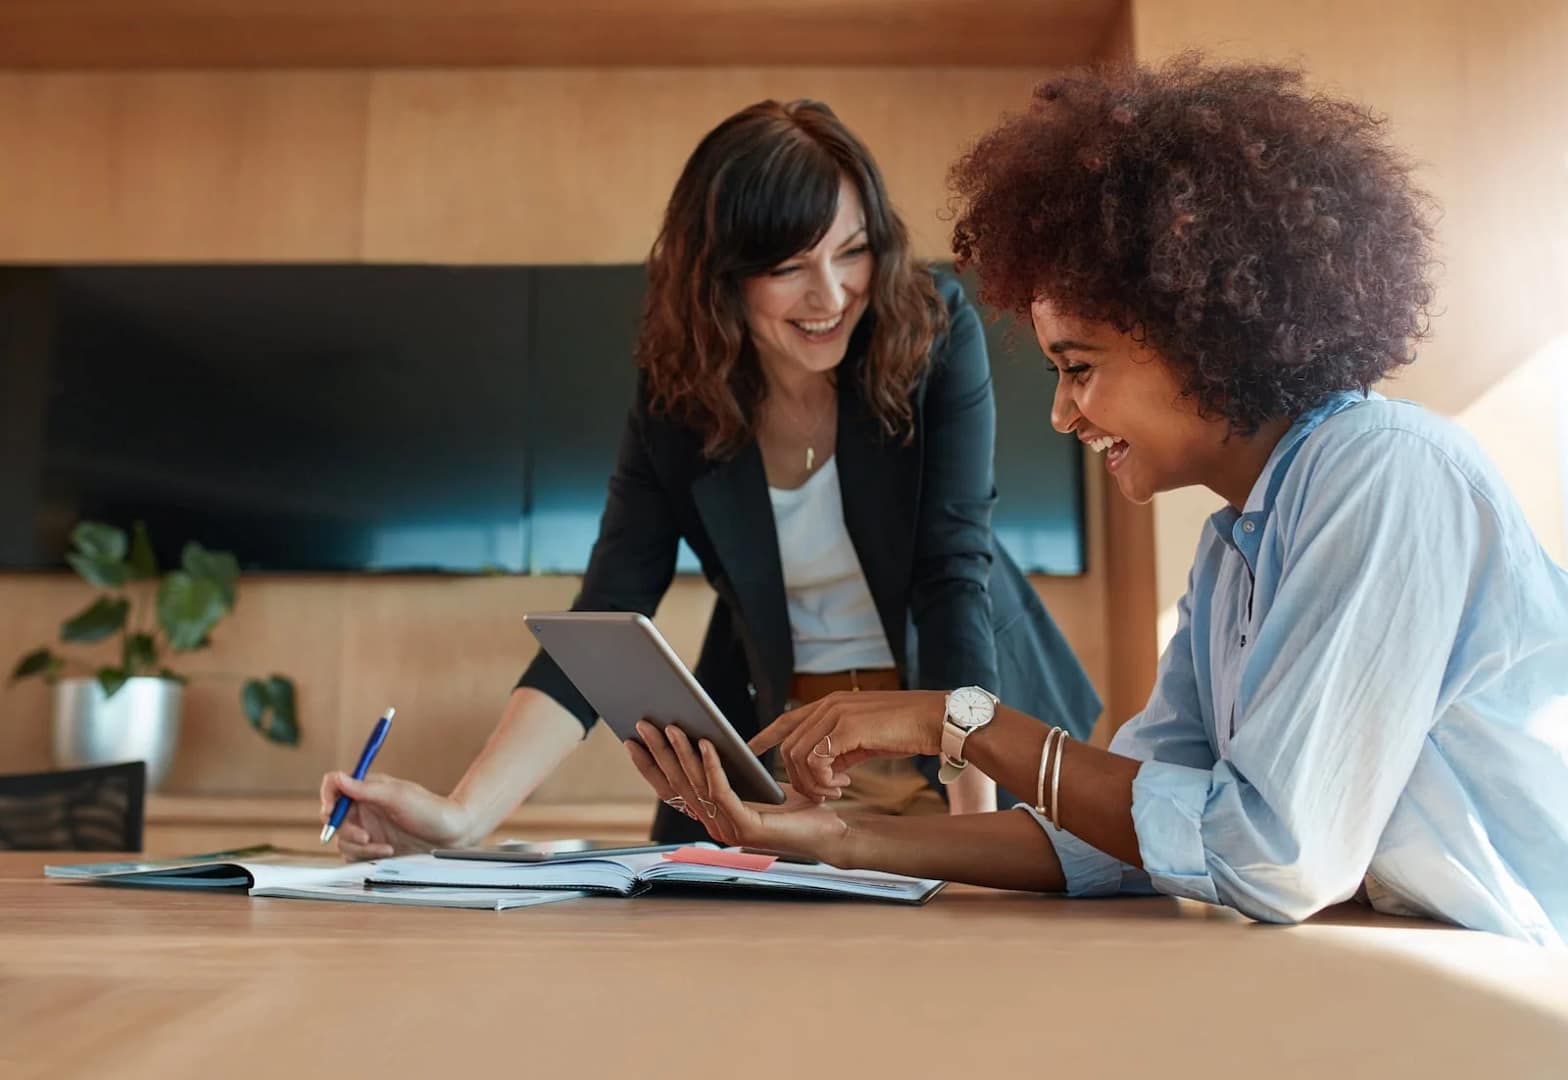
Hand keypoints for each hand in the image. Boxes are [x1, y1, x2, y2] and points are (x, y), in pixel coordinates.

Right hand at [318, 770, 469, 860]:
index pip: (334, 786)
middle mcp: (364, 808)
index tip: (331, 811)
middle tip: (364, 837)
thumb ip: (365, 789)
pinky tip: (387, 853)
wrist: (452, 835)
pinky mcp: (373, 848)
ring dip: (359, 847)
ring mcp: (368, 828)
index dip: (327, 797)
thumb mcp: (397, 796)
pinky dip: (366, 856)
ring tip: (385, 848)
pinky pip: (354, 855)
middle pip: (333, 818)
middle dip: (345, 830)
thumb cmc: (430, 810)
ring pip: (343, 840)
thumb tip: (337, 778)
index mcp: (367, 789)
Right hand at [625, 722, 849, 861]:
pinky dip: (711, 765)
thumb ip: (729, 769)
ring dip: (681, 754)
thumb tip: (701, 736)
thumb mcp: (755, 781)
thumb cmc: (797, 805)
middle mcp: (714, 826)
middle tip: (643, 723)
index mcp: (712, 816)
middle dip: (658, 752)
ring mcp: (728, 829)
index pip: (671, 790)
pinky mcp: (746, 827)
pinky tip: (706, 743)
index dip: (650, 766)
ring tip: (672, 726)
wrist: (830, 830)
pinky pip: (721, 791)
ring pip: (696, 786)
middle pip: (677, 785)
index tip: (632, 740)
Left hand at [748, 690, 947, 800]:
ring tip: (836, 790)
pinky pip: (816, 760)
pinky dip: (823, 779)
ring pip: (798, 755)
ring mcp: (837, 714)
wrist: (937, 719)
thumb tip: (827, 768)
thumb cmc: (906, 729)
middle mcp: (829, 705)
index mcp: (832, 703)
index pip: (787, 719)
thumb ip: (841, 747)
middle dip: (798, 777)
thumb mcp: (865, 737)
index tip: (750, 750)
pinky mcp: (848, 727)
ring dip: (812, 782)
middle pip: (788, 745)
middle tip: (824, 792)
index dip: (765, 736)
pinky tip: (844, 783)